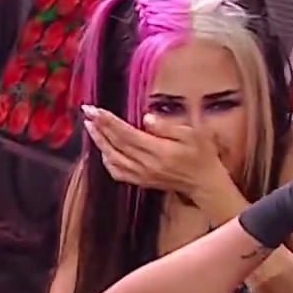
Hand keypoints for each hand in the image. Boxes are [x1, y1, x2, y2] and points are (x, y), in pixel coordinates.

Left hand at [81, 105, 228, 197]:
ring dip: (99, 142)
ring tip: (91, 127)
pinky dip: (107, 161)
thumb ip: (168, 126)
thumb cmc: (202, 155)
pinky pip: (118, 173)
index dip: (108, 121)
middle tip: (87, 112)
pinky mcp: (142, 182)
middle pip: (116, 145)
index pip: (127, 134)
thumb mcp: (193, 134)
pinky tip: (103, 150)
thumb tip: (146, 118)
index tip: (95, 110)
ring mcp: (143, 175)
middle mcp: (147, 165)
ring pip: (113, 159)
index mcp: (159, 151)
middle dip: (99, 128)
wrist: (205, 183)